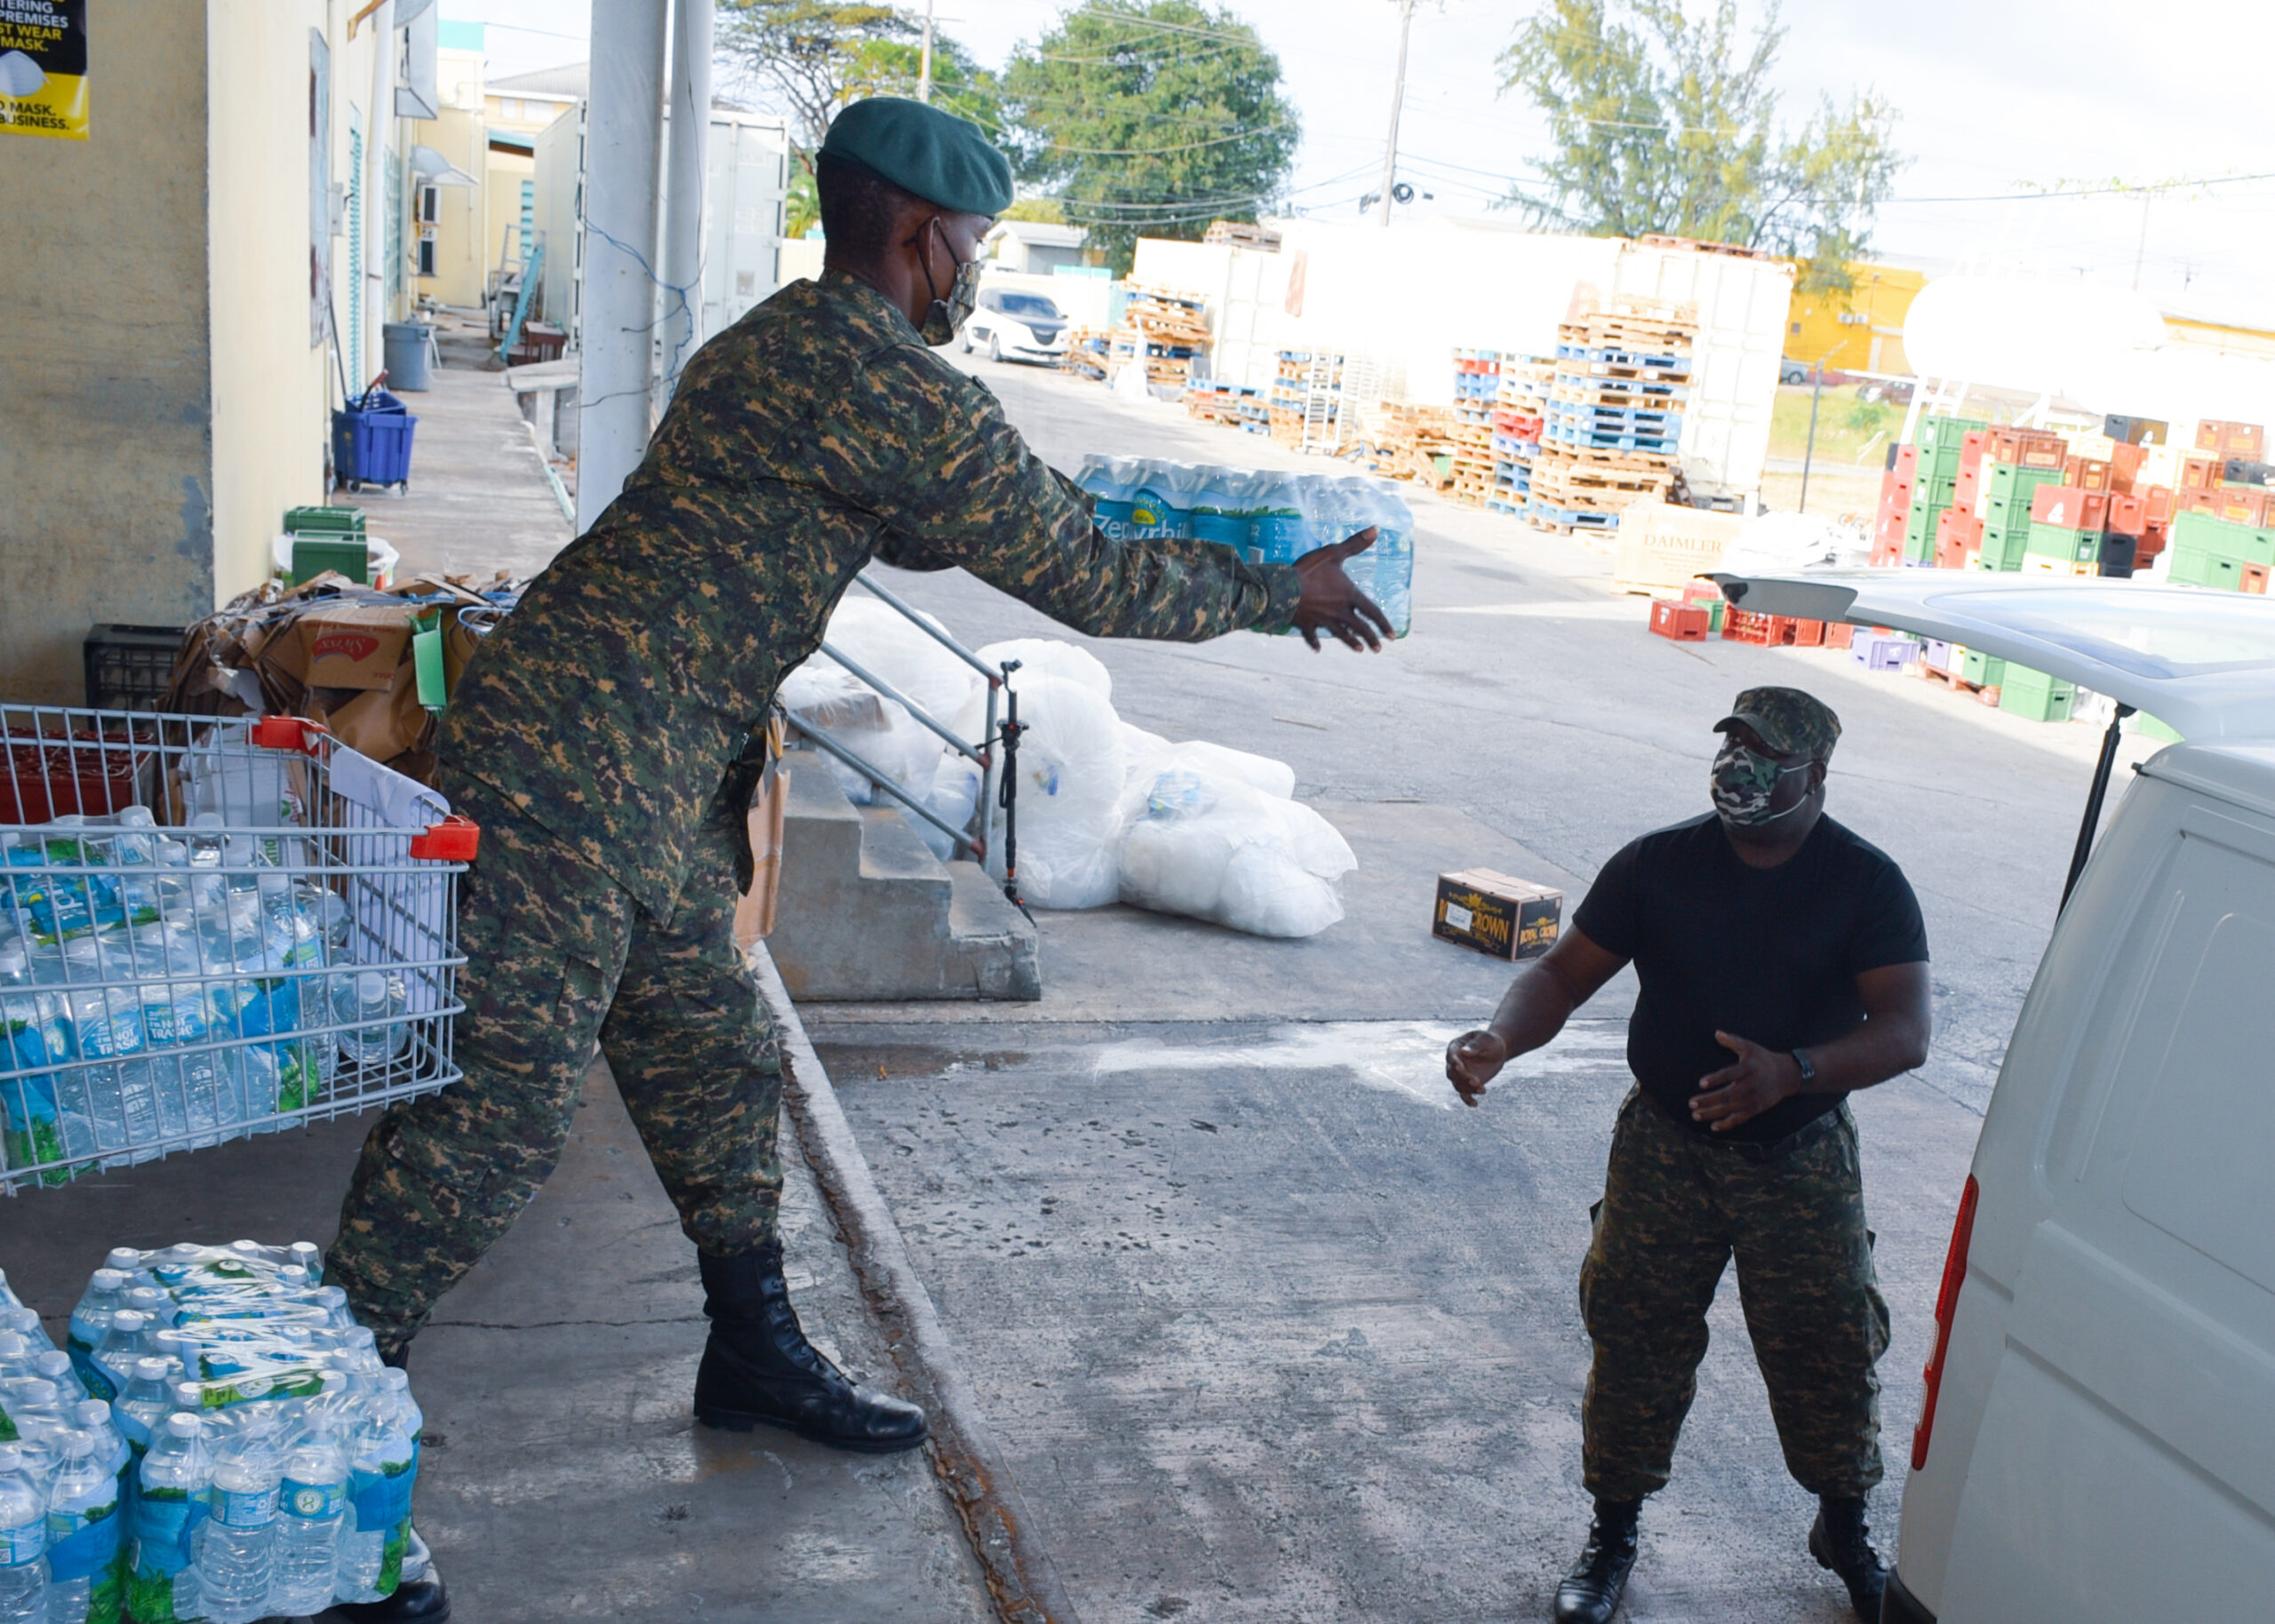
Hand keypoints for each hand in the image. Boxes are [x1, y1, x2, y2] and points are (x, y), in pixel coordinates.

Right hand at [1291, 529, 1394, 651]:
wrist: (1283, 589)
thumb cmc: (1310, 570)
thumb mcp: (1334, 553)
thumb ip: (1356, 544)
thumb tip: (1376, 529)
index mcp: (1349, 596)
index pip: (1372, 612)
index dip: (1384, 623)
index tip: (1393, 636)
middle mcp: (1339, 612)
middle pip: (1359, 628)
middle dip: (1370, 638)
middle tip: (1378, 649)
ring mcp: (1323, 620)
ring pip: (1340, 634)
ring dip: (1350, 642)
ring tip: (1359, 650)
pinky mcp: (1306, 624)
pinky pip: (1312, 636)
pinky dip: (1315, 642)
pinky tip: (1318, 649)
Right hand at [1446, 1028, 1508, 1106]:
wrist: (1498, 1051)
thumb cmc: (1491, 1041)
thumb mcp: (1486, 1040)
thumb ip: (1475, 1045)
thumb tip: (1463, 1052)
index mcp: (1455, 1047)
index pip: (1451, 1056)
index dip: (1454, 1062)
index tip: (1461, 1068)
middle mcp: (1454, 1062)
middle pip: (1452, 1073)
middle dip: (1463, 1078)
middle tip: (1476, 1080)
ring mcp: (1460, 1074)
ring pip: (1458, 1085)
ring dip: (1468, 1088)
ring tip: (1482, 1089)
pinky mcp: (1468, 1083)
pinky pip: (1464, 1094)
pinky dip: (1468, 1100)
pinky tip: (1475, 1104)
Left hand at [1689, 1031, 1802, 1131]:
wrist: (1786, 1076)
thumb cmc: (1762, 1059)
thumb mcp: (1749, 1047)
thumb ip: (1733, 1041)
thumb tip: (1717, 1033)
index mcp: (1748, 1069)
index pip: (1730, 1074)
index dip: (1716, 1079)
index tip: (1701, 1083)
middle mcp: (1751, 1085)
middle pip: (1728, 1095)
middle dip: (1708, 1100)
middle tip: (1691, 1103)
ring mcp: (1753, 1099)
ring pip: (1731, 1109)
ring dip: (1712, 1113)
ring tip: (1695, 1114)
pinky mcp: (1756, 1109)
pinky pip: (1740, 1119)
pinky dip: (1727, 1124)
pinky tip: (1713, 1127)